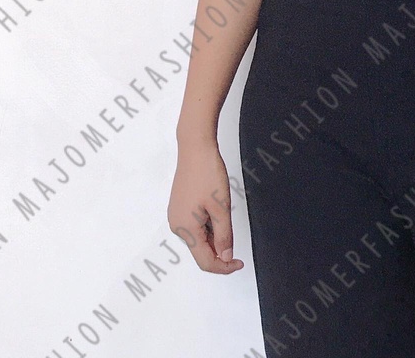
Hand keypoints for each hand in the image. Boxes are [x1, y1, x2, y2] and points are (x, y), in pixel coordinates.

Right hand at [168, 142, 244, 273]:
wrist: (195, 148)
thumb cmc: (207, 173)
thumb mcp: (221, 207)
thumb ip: (224, 235)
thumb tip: (226, 257)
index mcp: (186, 229)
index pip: (205, 261)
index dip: (223, 267)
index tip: (239, 263)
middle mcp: (177, 226)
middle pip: (200, 251)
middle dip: (219, 249)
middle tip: (235, 235)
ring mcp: (176, 216)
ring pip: (198, 238)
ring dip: (214, 235)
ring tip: (223, 212)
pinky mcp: (179, 207)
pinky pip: (194, 226)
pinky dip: (207, 226)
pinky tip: (215, 209)